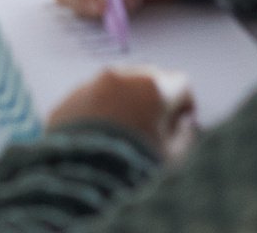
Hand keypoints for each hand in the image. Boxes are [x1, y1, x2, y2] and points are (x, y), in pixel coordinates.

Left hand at [47, 66, 195, 155]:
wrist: (82, 180)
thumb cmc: (132, 169)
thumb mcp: (172, 160)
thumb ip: (186, 138)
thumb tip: (186, 127)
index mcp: (154, 88)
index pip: (181, 83)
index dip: (184, 104)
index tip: (180, 122)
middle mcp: (123, 77)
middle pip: (149, 77)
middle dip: (155, 98)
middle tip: (153, 126)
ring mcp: (93, 85)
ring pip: (118, 84)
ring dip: (126, 101)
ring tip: (124, 132)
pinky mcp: (70, 98)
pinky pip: (91, 97)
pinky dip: (99, 109)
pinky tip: (100, 136)